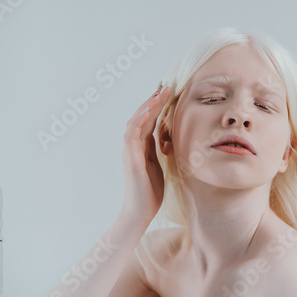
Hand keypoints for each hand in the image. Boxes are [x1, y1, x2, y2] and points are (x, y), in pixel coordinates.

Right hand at [120, 82, 170, 225]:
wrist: (140, 212)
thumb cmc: (150, 191)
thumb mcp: (157, 164)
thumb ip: (157, 149)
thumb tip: (164, 134)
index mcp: (141, 146)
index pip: (149, 120)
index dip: (157, 105)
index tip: (167, 91)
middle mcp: (133, 145)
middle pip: (142, 117)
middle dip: (153, 100)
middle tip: (165, 85)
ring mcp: (130, 151)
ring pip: (135, 121)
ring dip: (147, 106)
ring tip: (159, 93)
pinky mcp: (130, 159)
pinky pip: (131, 136)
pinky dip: (138, 122)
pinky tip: (148, 111)